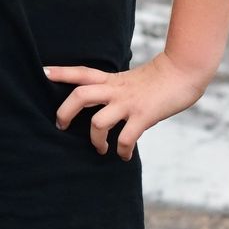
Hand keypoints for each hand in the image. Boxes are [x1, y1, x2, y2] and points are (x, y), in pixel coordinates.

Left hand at [44, 50, 210, 159]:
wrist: (184, 72)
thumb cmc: (159, 79)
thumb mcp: (130, 81)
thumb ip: (115, 91)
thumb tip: (103, 108)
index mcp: (112, 80)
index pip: (82, 73)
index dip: (62, 72)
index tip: (43, 72)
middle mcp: (116, 90)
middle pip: (80, 96)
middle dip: (65, 113)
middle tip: (61, 126)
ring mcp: (129, 103)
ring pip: (98, 122)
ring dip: (95, 140)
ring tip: (101, 148)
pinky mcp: (143, 116)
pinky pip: (125, 138)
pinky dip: (122, 151)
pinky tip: (123, 155)